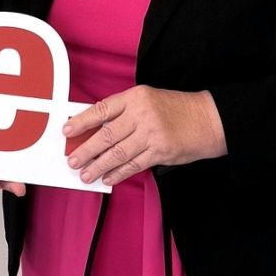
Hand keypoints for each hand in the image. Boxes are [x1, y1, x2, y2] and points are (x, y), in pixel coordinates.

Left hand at [66, 87, 226, 185]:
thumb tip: (95, 130)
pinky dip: (118, 173)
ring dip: (99, 166)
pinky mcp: (160, 151)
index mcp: (136, 97)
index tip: (67, 131)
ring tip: (86, 174)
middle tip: (72, 160)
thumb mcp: (148, 100)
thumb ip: (124, 112)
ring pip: (117, 153)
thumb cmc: (176, 110)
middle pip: (106, 135)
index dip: (81, 121)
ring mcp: (152, 133)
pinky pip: (133, 165)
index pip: (102, 109)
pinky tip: (108, 178)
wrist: (208, 120)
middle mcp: (142, 114)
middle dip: (86, 150)